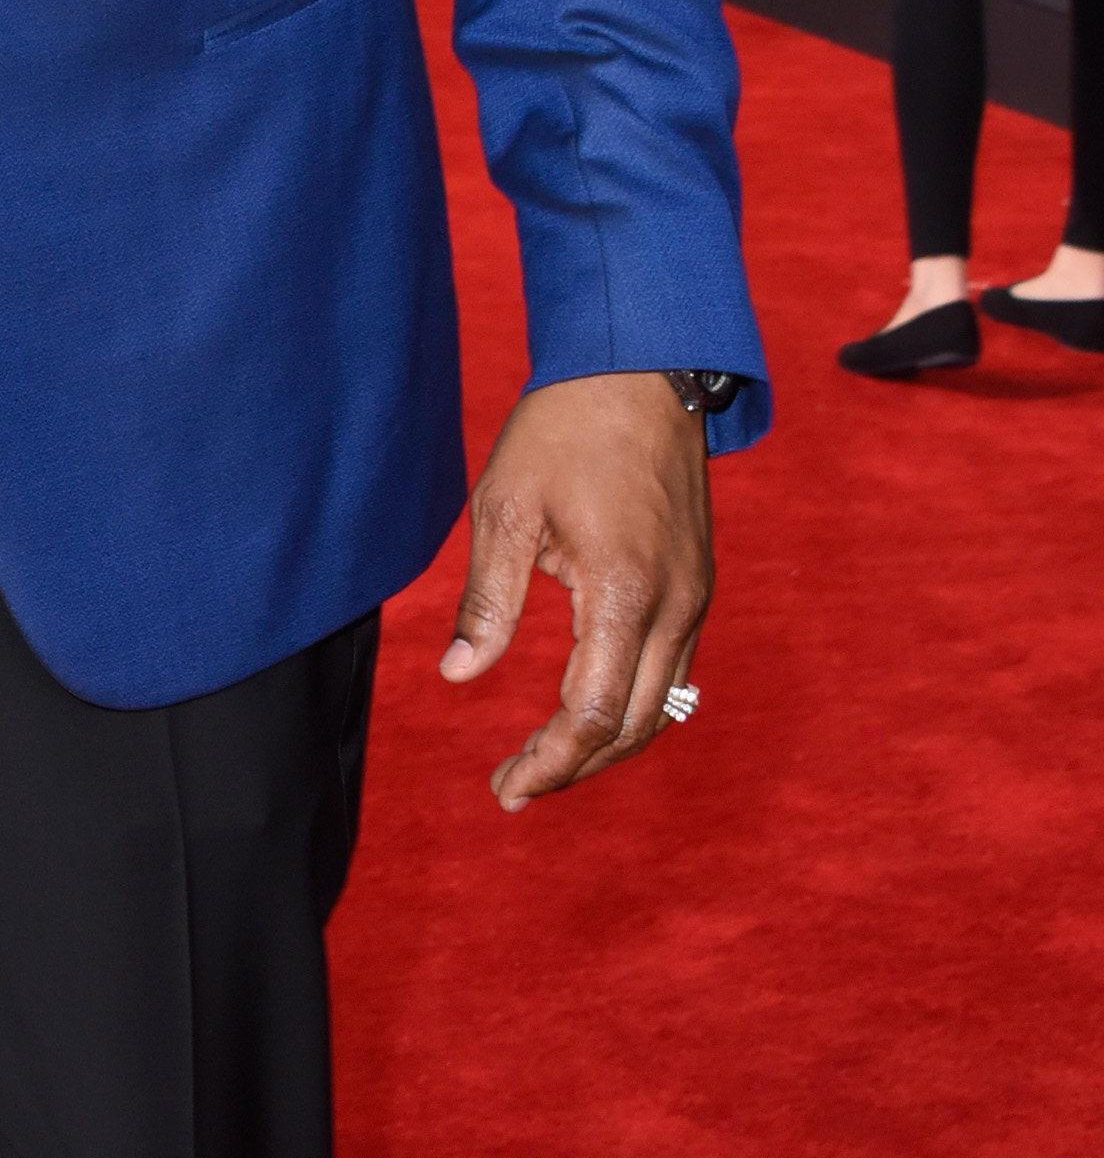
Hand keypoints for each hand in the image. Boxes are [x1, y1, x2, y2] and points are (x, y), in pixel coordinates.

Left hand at [441, 371, 711, 805]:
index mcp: (624, 594)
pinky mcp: (697, 583)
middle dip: (574, 767)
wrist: (642, 368)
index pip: (593, 715)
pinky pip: (672, 670)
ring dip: (605, 743)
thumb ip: (488, 601)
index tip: (506, 786)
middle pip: (634, 726)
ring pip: (661, 705)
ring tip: (544, 763)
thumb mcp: (505, 509)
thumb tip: (460, 677)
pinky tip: (584, 710)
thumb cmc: (564, 431)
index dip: (550, 762)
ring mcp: (695, 596)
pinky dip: (630, 705)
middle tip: (513, 789)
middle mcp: (675, 606)